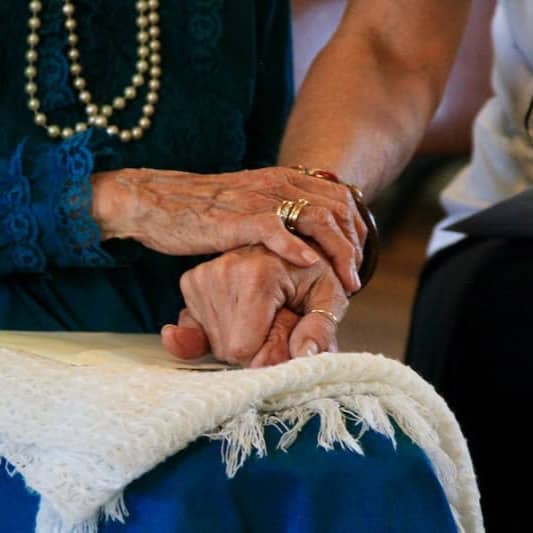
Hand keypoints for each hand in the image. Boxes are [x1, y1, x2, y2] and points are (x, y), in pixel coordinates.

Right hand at [91, 166, 366, 292]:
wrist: (156, 200)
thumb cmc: (201, 209)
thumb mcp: (247, 203)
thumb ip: (275, 211)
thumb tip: (298, 235)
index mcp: (283, 179)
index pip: (339, 198)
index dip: (356, 229)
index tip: (358, 259)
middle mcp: (278, 184)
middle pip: (337, 209)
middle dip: (355, 246)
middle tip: (357, 278)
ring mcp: (259, 199)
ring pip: (317, 219)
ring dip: (337, 252)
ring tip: (346, 282)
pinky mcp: (237, 218)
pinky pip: (275, 229)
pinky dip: (296, 247)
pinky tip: (310, 264)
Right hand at [161, 245, 347, 366]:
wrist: (290, 245)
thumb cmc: (312, 273)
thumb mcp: (330, 297)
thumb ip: (320, 329)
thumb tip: (304, 354)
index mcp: (257, 274)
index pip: (243, 348)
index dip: (267, 353)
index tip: (285, 332)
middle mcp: (223, 270)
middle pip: (228, 348)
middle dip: (254, 346)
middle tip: (275, 320)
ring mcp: (202, 275)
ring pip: (214, 341)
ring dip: (239, 337)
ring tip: (261, 312)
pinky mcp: (191, 281)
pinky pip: (197, 329)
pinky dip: (220, 329)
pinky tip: (240, 313)